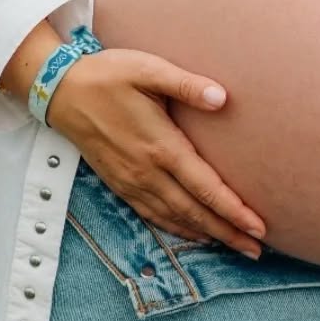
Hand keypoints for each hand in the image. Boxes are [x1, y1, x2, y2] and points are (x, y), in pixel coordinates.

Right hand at [46, 49, 267, 256]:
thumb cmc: (109, 74)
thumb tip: (223, 98)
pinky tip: (193, 233)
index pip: (204, 187)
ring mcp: (131, 181)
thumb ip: (187, 84)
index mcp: (160, 146)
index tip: (258, 227)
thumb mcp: (149, 70)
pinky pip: (152, 215)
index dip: (233, 210)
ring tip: (234, 246)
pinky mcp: (119, 183)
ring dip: (206, 234)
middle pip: (194, 211)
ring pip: (174, 218)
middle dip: (228, 233)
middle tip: (257, 250)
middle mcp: (146, 171)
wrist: (61, 90)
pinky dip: (176, 228)